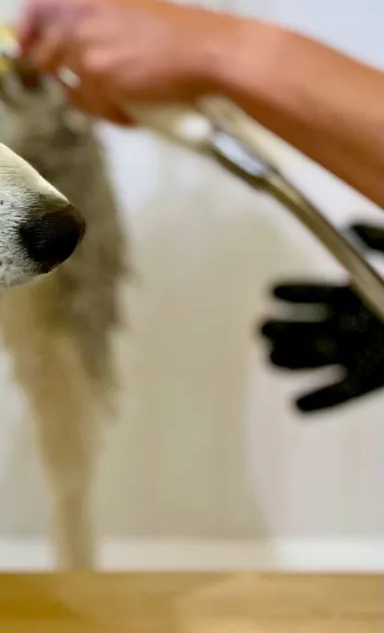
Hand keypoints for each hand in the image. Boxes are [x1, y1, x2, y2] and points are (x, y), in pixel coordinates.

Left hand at [17, 0, 251, 123]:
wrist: (210, 51)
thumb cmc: (177, 33)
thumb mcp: (125, 9)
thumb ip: (88, 19)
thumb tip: (52, 39)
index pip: (33, 1)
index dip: (25, 27)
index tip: (28, 47)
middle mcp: (81, 16)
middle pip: (39, 54)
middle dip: (60, 74)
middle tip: (94, 79)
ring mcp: (87, 47)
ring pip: (65, 85)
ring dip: (90, 95)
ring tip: (124, 91)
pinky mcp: (99, 76)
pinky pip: (88, 105)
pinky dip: (110, 111)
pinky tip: (135, 103)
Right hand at [260, 224, 383, 413]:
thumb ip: (380, 238)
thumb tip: (347, 227)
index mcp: (363, 295)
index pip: (321, 293)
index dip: (297, 293)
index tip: (270, 292)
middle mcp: (360, 325)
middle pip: (314, 327)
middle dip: (286, 329)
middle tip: (261, 330)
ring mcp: (368, 353)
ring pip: (322, 358)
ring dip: (294, 361)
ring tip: (269, 360)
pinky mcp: (378, 380)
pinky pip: (347, 393)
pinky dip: (322, 401)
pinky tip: (297, 405)